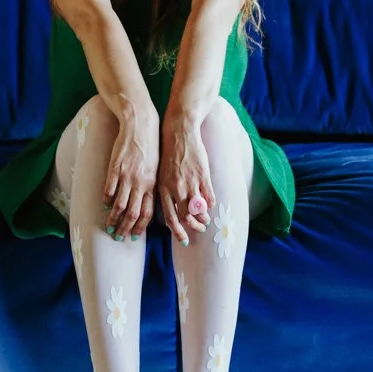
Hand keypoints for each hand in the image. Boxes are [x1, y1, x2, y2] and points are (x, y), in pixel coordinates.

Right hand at [102, 96, 158, 238]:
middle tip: (117, 236)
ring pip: (119, 205)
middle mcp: (140, 183)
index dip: (139, 227)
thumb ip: (150, 186)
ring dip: (113, 218)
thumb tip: (144, 203)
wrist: (141, 125)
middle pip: (132, 213)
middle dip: (124, 228)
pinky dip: (106, 199)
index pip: (146, 213)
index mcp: (152, 185)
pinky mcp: (115, 168)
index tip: (132, 236)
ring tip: (109, 225)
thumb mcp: (156, 169)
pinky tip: (104, 204)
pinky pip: (109, 189)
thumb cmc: (150, 147)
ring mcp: (127, 176)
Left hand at [156, 104, 215, 246]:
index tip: (183, 240)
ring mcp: (190, 182)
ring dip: (204, 218)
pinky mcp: (202, 175)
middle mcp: (176, 188)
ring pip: (199, 209)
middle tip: (199, 230)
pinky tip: (211, 206)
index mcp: (163, 188)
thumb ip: (166, 191)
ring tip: (206, 221)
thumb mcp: (161, 173)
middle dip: (194, 227)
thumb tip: (171, 209)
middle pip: (186, 217)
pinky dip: (211, 204)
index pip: (170, 217)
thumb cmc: (169, 152)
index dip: (177, 231)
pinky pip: (209, 197)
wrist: (179, 131)